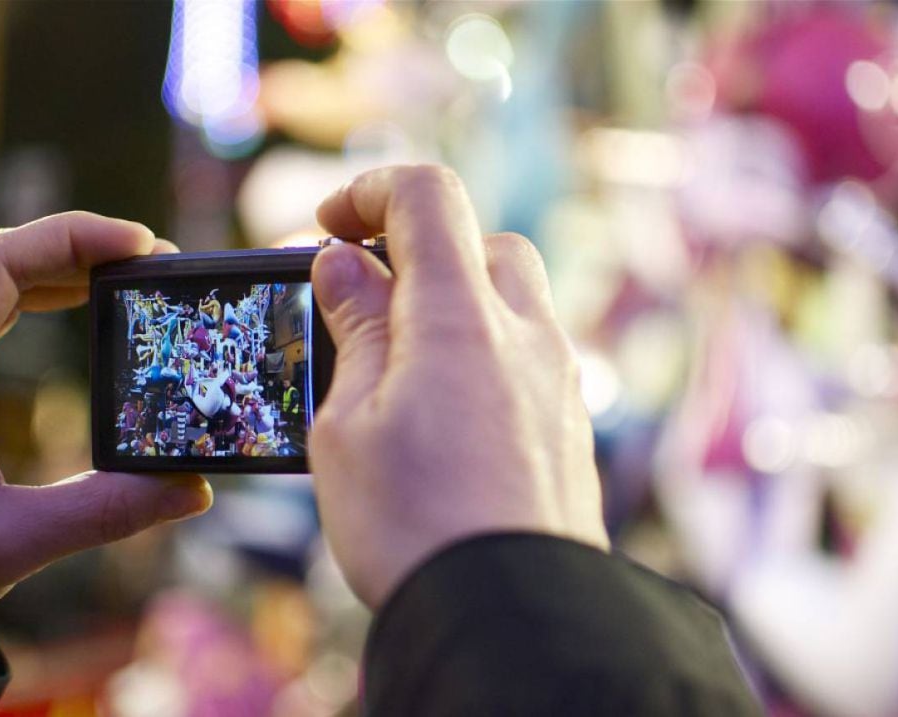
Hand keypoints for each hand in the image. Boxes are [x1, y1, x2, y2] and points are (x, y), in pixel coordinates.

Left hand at [0, 212, 211, 645]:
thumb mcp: (6, 545)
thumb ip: (104, 513)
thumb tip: (192, 490)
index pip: (1, 262)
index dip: (76, 238)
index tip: (142, 246)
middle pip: (3, 260)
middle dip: (83, 249)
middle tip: (155, 263)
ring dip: (65, 270)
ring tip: (131, 278)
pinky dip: (43, 298)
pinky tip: (80, 309)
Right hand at [309, 166, 608, 608]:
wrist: (510, 619)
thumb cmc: (415, 526)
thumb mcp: (349, 423)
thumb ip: (353, 329)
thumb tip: (345, 267)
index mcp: (462, 318)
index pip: (427, 197)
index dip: (368, 192)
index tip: (327, 227)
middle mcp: (526, 336)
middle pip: (480, 242)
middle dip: (415, 251)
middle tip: (361, 299)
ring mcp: (559, 382)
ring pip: (511, 300)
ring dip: (452, 304)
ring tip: (396, 364)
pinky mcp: (570, 427)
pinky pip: (528, 356)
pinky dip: (484, 353)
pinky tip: (443, 411)